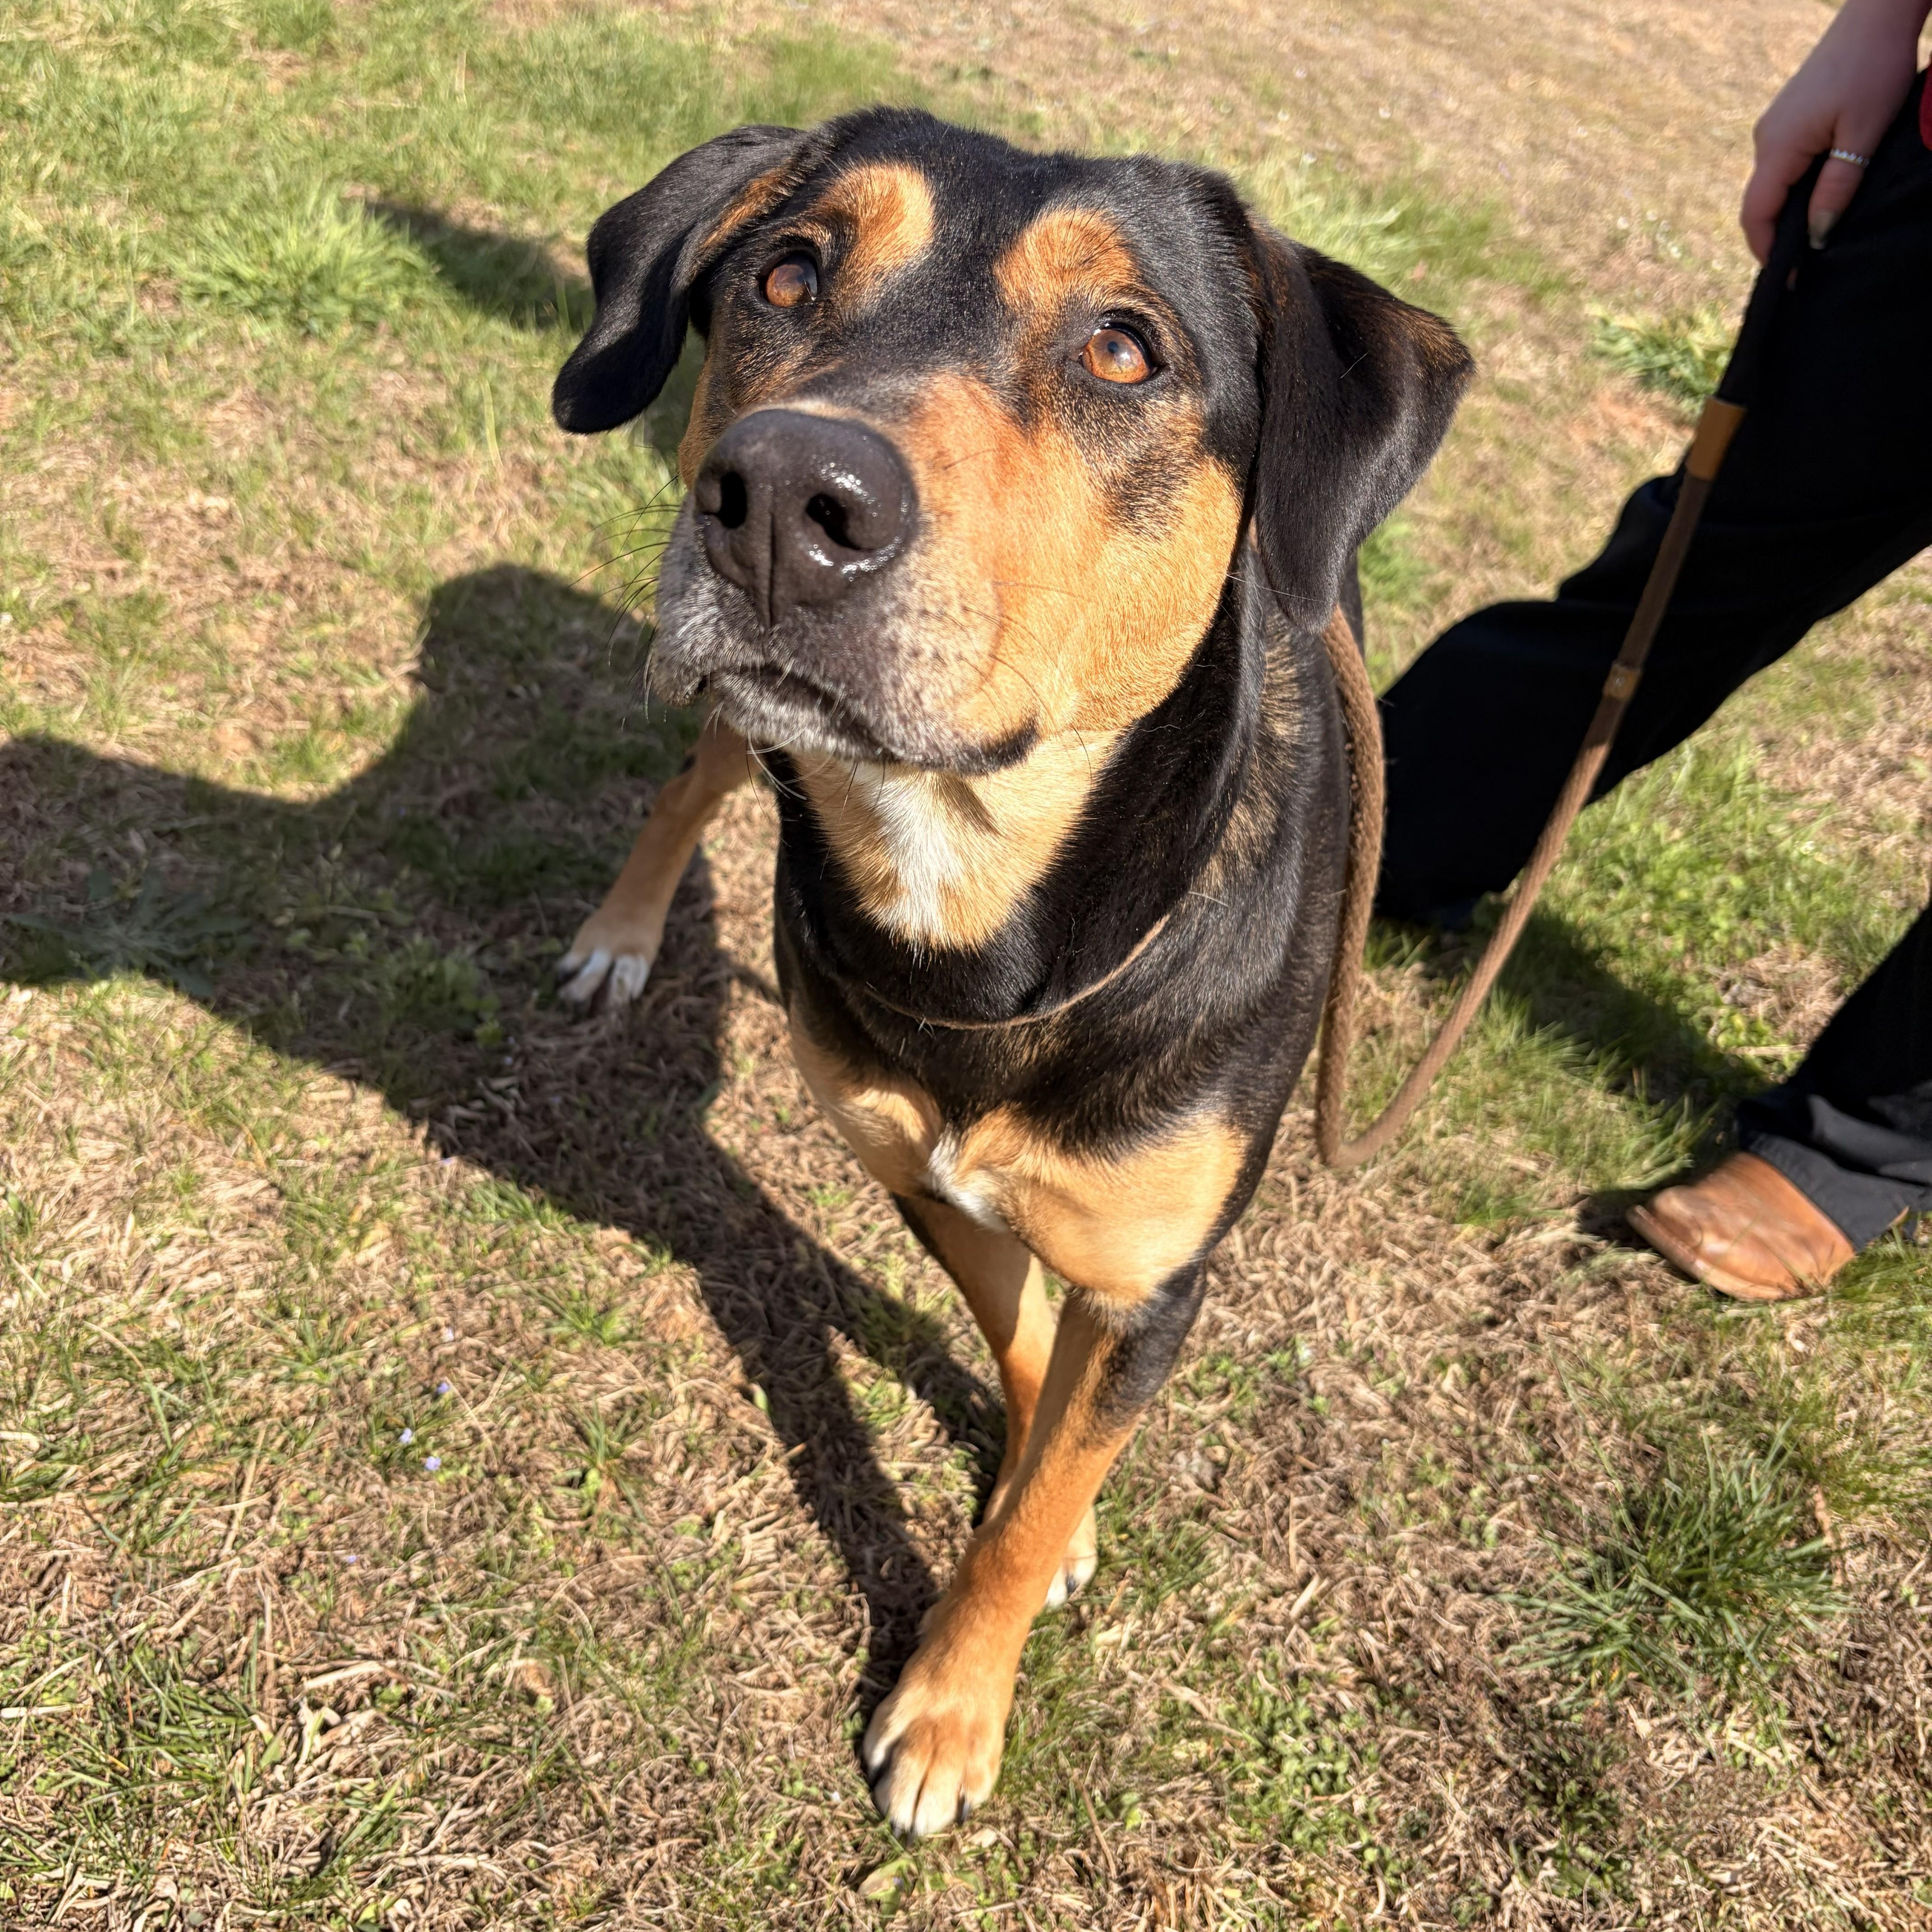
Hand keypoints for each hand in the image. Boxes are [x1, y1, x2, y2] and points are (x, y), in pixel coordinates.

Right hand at [1740, 0, 1927, 260]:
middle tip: (1806, 264)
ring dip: (1788, 213)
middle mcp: (1765, 139)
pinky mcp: (1786, 118)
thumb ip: (1837, 188)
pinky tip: (1820, 193)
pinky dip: (1794, 189)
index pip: (1756, 215)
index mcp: (1778, 147)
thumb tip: (1818, 236)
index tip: (1789, 278)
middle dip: (1777, 239)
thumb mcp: (1863, 136)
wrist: (1877, 15)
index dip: (1767, 253)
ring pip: (1771, 185)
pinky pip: (1781, 165)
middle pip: (1759, 204)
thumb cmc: (1875, 69)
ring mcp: (1773, 127)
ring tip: (1817, 231)